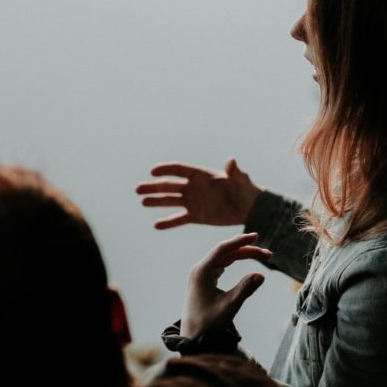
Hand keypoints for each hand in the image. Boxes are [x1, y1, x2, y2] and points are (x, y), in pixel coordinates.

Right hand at [136, 158, 262, 228]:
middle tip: (138, 189)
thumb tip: (232, 161)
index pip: (179, 169)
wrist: (249, 208)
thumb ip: (234, 172)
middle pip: (169, 185)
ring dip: (156, 201)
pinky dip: (168, 222)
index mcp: (201, 175)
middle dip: (154, 187)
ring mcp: (193, 201)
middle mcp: (193, 187)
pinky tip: (156, 225)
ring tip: (143, 202)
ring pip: (171, 201)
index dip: (166, 170)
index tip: (153, 172)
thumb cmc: (245, 190)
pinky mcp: (195, 216)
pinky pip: (179, 219)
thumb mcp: (240, 180)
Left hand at [182, 233, 269, 337]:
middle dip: (247, 250)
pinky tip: (246, 258)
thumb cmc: (208, 324)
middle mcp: (200, 269)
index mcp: (201, 272)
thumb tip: (261, 275)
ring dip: (243, 254)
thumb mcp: (229, 306)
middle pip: (226, 251)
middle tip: (268, 255)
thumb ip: (245, 289)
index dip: (240, 241)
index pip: (223, 249)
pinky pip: (222, 264)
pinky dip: (236, 260)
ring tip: (263, 256)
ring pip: (225, 257)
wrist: (193, 337)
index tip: (256, 236)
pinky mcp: (205, 280)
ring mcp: (202, 274)